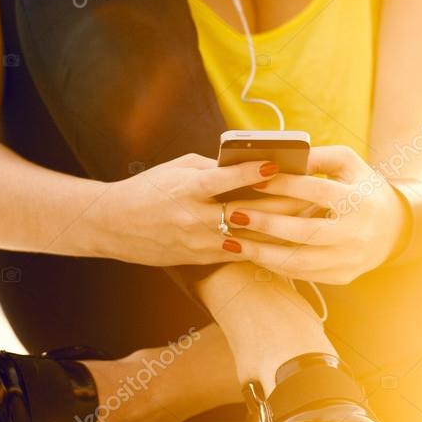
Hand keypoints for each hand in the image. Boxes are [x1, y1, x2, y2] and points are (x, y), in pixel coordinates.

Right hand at [89, 153, 304, 266]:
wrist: (111, 225)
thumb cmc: (148, 189)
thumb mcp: (177, 169)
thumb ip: (212, 169)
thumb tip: (250, 165)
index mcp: (186, 189)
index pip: (222, 180)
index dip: (250, 172)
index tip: (276, 163)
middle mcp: (192, 217)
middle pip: (243, 212)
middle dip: (278, 204)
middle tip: (310, 195)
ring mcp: (196, 242)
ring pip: (246, 238)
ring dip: (277, 230)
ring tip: (307, 221)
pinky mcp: (197, 259)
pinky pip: (236, 254)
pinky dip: (260, 247)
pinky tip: (285, 242)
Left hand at [223, 145, 407, 283]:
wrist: (394, 228)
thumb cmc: (362, 188)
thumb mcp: (349, 164)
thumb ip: (317, 157)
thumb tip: (279, 158)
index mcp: (359, 199)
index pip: (317, 191)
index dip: (284, 186)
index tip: (254, 181)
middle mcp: (357, 232)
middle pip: (305, 232)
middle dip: (266, 224)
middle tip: (233, 214)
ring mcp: (350, 258)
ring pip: (300, 261)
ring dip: (262, 252)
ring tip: (232, 241)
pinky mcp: (342, 276)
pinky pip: (303, 274)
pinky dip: (275, 265)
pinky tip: (252, 254)